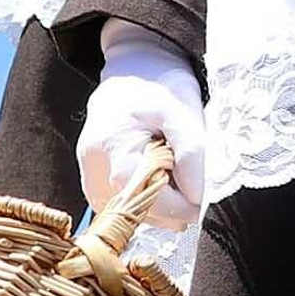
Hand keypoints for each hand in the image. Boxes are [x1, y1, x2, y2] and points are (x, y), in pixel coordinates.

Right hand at [78, 23, 204, 229]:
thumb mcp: (181, 113)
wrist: (129, 79)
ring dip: (163, 205)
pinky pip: (127, 210)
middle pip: (140, 212)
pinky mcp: (94, 188)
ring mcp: (90, 180)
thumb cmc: (157, 90)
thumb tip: (197, 199)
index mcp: (111, 145)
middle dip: (174, 205)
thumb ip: (191, 155)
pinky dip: (149, 203)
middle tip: (190, 179)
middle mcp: (93, 168)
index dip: (183, 204)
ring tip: (172, 172)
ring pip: (134, 216)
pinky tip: (159, 180)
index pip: (149, 197)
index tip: (204, 194)